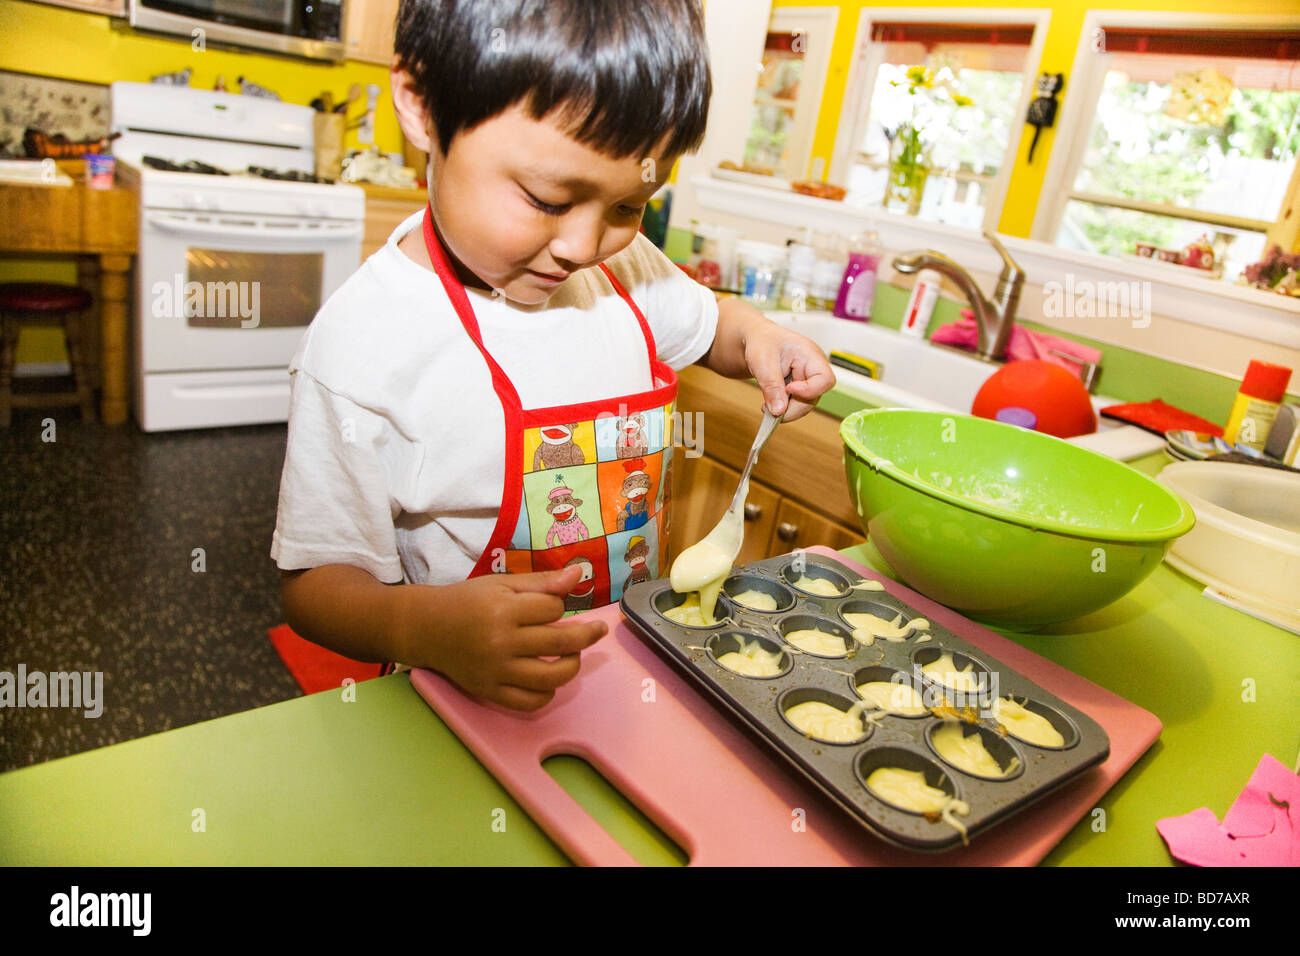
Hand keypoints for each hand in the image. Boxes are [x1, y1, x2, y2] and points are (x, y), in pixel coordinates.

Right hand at [401, 565, 606, 710]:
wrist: (427, 628)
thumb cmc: (468, 601)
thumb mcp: (503, 583)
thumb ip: (543, 581)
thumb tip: (580, 574)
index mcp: (504, 610)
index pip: (553, 610)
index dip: (559, 606)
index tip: (551, 606)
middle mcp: (501, 643)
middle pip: (560, 644)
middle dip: (586, 636)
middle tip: (596, 631)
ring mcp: (496, 671)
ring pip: (551, 678)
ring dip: (571, 666)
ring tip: (572, 656)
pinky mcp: (489, 692)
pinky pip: (530, 702)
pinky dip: (547, 694)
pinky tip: (548, 680)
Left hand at [743, 319, 835, 422]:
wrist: (759, 341)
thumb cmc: (763, 342)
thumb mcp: (762, 361)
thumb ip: (771, 386)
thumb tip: (779, 411)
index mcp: (810, 355)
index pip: (825, 379)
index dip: (809, 390)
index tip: (787, 389)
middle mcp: (814, 369)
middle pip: (814, 397)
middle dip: (792, 407)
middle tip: (770, 410)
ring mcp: (809, 380)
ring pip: (805, 405)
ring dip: (786, 410)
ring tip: (766, 405)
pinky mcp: (801, 388)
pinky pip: (797, 404)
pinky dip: (783, 408)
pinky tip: (771, 403)